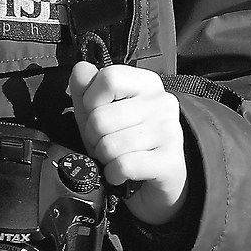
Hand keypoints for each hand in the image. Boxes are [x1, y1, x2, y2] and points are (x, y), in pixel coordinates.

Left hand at [67, 62, 187, 223]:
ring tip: (117, 158)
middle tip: (107, 144)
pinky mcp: (169, 161)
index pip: (108, 78)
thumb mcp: (100, 113)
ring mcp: (169, 131)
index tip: (96, 113)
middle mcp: (162, 103)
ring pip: (110, 145)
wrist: (157, 182)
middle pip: (102, 116)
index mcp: (146, 84)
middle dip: (94, 138)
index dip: (91, 101)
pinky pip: (123, 165)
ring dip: (105, 158)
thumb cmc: (128, 145)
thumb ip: (86, 90)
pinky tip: (121, 173)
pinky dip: (114, 174)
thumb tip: (81, 69)